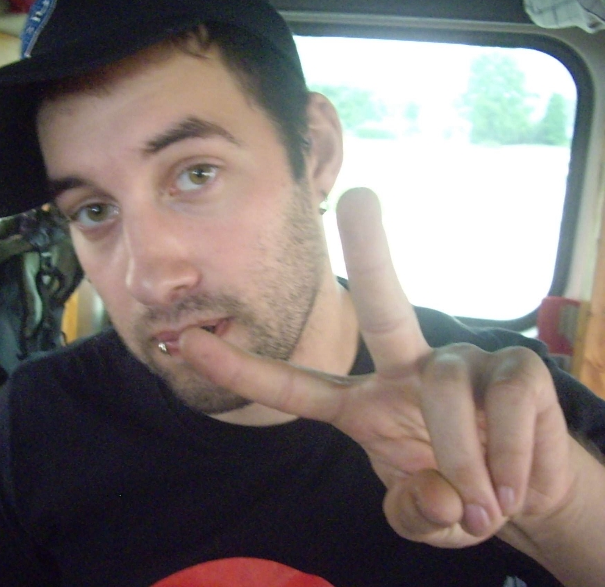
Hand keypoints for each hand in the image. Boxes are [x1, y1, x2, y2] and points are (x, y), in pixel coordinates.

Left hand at [178, 187, 575, 549]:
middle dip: (369, 251)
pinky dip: (513, 460)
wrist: (530, 496)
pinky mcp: (515, 370)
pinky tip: (517, 486)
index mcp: (363, 407)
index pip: (295, 387)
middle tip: (360, 197)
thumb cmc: (457, 497)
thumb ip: (415, 515)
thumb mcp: (425, 520)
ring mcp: (463, 363)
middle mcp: (408, 369)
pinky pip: (509, 408)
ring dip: (463, 455)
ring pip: (446, 386)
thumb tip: (441, 496)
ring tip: (484, 503)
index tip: (186, 341)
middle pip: (380, 306)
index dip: (242, 367)